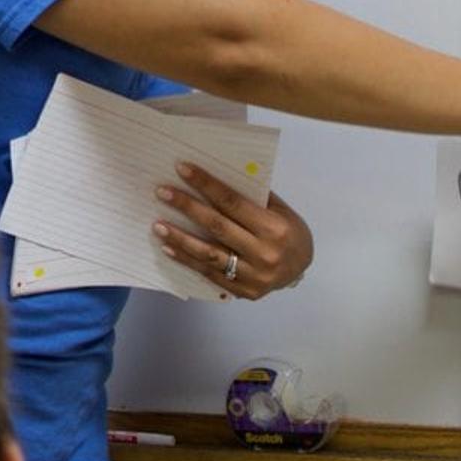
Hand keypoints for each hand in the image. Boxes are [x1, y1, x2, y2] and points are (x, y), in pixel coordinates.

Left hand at [156, 163, 312, 301]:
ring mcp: (253, 276)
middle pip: (217, 226)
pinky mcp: (244, 291)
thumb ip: (254, 197)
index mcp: (273, 228)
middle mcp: (263, 253)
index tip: (183, 169)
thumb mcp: (281, 211)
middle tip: (162, 193)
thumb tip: (220, 174)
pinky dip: (187, 261)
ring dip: (180, 239)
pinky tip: (169, 249)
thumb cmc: (290, 232)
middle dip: (187, 207)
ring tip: (158, 225)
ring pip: (209, 255)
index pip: (233, 202)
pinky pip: (210, 274)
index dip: (206, 185)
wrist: (303, 270)